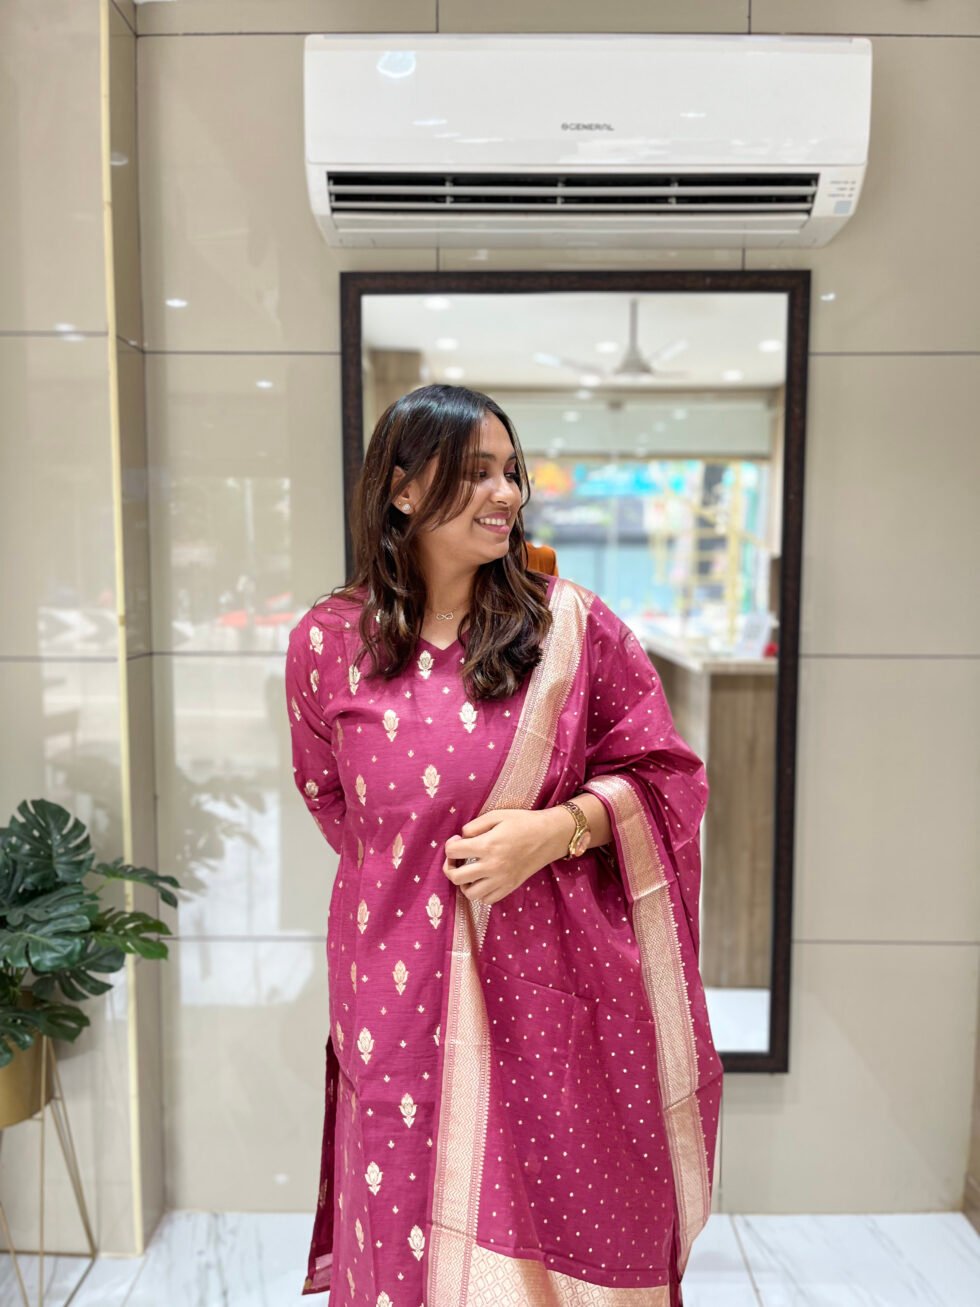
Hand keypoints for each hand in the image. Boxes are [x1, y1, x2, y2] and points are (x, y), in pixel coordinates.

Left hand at [442, 807, 569, 905]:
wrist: (550, 836)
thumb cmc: (523, 822)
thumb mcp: (497, 815)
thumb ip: (474, 826)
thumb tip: (461, 837)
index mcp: (487, 845)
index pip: (453, 852)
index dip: (450, 844)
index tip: (457, 840)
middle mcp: (492, 866)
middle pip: (456, 877)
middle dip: (449, 866)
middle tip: (456, 859)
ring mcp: (501, 880)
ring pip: (469, 893)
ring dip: (464, 883)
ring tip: (468, 872)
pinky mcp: (510, 887)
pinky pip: (486, 899)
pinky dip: (480, 892)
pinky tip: (482, 880)